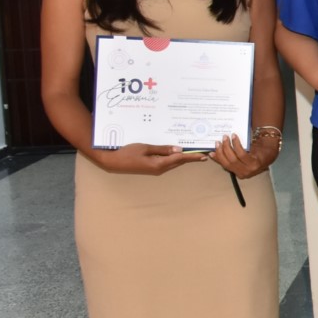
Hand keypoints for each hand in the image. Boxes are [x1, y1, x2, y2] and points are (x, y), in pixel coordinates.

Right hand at [93, 143, 208, 175]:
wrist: (113, 161)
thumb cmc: (127, 153)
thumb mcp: (145, 148)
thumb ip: (162, 149)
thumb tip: (179, 149)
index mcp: (159, 164)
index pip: (180, 159)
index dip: (193, 157)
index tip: (204, 155)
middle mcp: (160, 169)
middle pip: (179, 162)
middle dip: (191, 158)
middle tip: (203, 152)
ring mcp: (156, 169)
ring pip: (173, 163)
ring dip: (184, 158)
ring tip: (195, 152)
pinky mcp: (152, 168)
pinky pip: (167, 163)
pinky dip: (174, 158)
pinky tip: (178, 153)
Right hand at [209, 133, 277, 178]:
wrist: (269, 152)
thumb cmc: (253, 154)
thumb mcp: (241, 158)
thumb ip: (229, 157)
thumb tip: (214, 153)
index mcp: (239, 173)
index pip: (225, 166)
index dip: (218, 158)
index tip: (211, 150)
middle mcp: (244, 174)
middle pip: (228, 162)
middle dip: (222, 151)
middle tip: (219, 140)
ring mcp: (250, 169)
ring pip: (234, 158)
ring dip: (228, 146)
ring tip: (226, 137)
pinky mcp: (255, 162)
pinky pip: (242, 153)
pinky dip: (237, 144)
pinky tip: (235, 137)